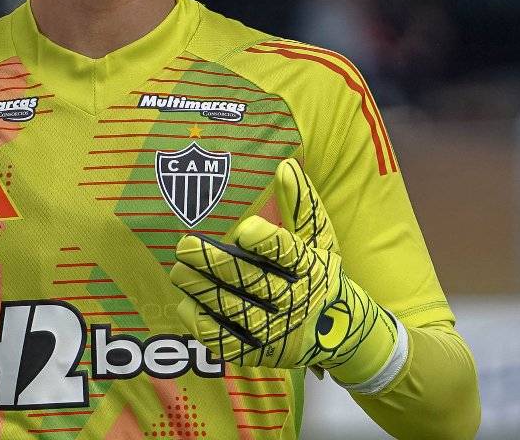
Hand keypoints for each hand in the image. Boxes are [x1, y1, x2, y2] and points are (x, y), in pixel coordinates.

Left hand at [170, 159, 401, 386]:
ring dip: (201, 290)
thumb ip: (301, 202)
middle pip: (250, 280)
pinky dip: (202, 324)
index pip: (286, 252)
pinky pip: (226, 342)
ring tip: (178, 271)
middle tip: (184, 246)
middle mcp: (296, 301)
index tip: (241, 230)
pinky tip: (186, 305)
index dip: (264, 241)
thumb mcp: (319, 238)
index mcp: (310, 267)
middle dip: (213, 263)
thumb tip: (285, 165)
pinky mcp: (261, 354)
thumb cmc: (319, 274)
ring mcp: (278, 332)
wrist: (341, 333)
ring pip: (233, 310)